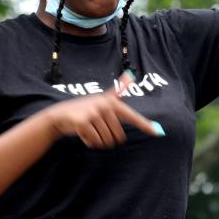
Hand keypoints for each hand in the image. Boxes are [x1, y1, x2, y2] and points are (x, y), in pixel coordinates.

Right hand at [44, 73, 162, 147]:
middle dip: (108, 138)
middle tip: (97, 129)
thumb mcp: (103, 98)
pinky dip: (89, 142)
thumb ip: (118, 90)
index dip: (146, 125)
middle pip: (118, 136)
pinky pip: (94, 142)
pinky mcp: (83, 123)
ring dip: (98, 141)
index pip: (132, 116)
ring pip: (106, 141)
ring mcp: (93, 114)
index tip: (159, 132)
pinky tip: (83, 134)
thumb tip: (130, 75)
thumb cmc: (85, 108)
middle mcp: (105, 107)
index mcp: (112, 103)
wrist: (60, 115)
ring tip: (90, 130)